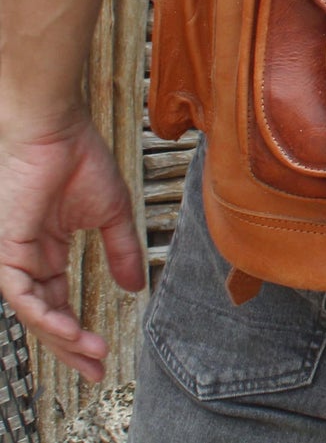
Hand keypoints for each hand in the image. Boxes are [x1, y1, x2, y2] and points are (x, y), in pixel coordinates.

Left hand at [0, 114, 145, 381]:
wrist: (58, 130)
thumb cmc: (80, 159)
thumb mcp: (111, 215)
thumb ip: (122, 252)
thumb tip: (136, 288)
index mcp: (46, 253)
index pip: (58, 304)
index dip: (79, 332)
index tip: (102, 356)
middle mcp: (26, 261)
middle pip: (44, 317)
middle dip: (69, 348)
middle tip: (95, 371)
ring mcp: (12, 256)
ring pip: (30, 312)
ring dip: (60, 338)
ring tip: (89, 354)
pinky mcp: (5, 249)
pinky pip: (19, 294)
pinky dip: (44, 315)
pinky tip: (68, 330)